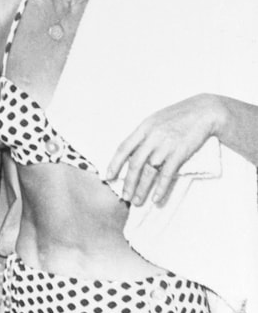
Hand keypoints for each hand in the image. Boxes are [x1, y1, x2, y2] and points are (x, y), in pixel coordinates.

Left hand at [107, 94, 221, 205]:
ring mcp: (166, 145)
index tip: (108, 177)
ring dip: (142, 189)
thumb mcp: (155, 120)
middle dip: (128, 182)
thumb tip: (131, 152)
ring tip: (137, 201)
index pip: (123, 148)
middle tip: (124, 197)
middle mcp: (152, 137)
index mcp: (143, 128)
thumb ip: (143, 135)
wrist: (204, 111)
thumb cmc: (179, 116)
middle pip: (134, 164)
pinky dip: (160, 188)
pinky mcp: (180, 153)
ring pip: (149, 171)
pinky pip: (167, 174)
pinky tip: (156, 198)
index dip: (114, 164)